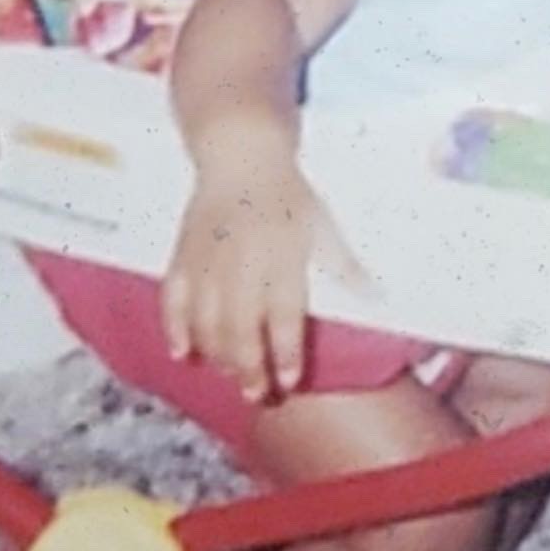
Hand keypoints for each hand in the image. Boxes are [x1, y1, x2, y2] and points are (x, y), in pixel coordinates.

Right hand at [161, 126, 362, 402]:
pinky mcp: (183, 255)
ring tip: (231, 376)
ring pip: (206, 321)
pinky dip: (175, 328)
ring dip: (217, 355)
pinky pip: (172, 299)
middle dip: (248, 367)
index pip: (284, 315)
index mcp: (282, 255)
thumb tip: (377, 296)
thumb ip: (345, 266)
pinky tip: (184, 353)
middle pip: (241, 327)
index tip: (288, 381)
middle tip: (257, 394)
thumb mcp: (323, 226)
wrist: (241, 156)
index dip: (285, 352)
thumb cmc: (288, 194)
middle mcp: (243, 262)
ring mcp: (208, 260)